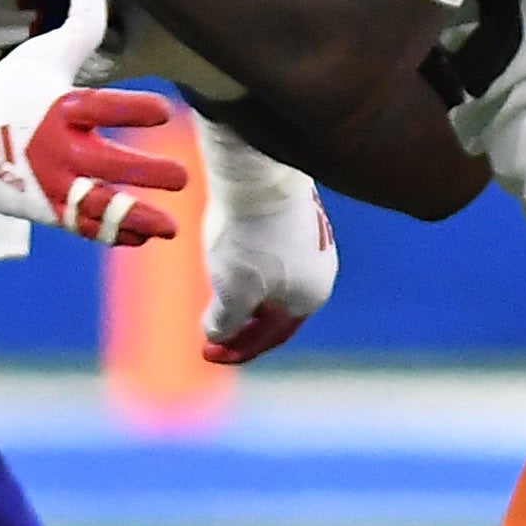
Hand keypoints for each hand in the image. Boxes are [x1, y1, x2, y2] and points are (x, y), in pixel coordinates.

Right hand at [0, 0, 185, 246]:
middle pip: (104, 165)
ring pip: (97, 206)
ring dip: (134, 217)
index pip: (98, 108)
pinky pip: (83, 225)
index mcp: (57, 109)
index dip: (130, 109)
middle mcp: (55, 150)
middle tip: (181, 177)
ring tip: (171, 228)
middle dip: (143, 173)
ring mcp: (51, 184)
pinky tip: (145, 234)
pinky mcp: (48, 210)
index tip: (163, 111)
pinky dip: (111, 232)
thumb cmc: (7, 92)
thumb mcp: (41, 56)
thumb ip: (80, 26)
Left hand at [198, 119, 337, 363]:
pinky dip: (250, 265)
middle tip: (212, 330)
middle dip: (243, 324)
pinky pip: (272, 251)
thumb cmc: (249, 238)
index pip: (271, 337)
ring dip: (246, 294)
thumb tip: (217, 336)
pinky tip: (227, 256)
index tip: (206, 353)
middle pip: (275, 310)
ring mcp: (310, 241)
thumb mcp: (232, 291)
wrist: (260, 172)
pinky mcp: (296, 214)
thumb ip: (225, 323)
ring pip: (274, 279)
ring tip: (216, 294)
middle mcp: (319, 272)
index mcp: (310, 298)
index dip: (236, 350)